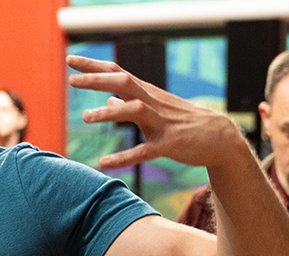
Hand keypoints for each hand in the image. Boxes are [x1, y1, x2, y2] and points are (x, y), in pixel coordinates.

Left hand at [68, 54, 251, 170]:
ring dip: (110, 113)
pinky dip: (124, 157)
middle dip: (98, 80)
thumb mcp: (154, 109)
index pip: (117, 73)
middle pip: (124, 82)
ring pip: (135, 111)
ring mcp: (162, 123)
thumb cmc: (182, 121)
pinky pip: (145, 151)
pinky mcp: (170, 144)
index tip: (69, 59)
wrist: (219, 137)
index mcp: (146, 94)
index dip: (93, 66)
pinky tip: (104, 163)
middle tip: (71, 80)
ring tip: (85, 117)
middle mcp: (152, 103)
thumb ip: (128, 103)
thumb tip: (108, 100)